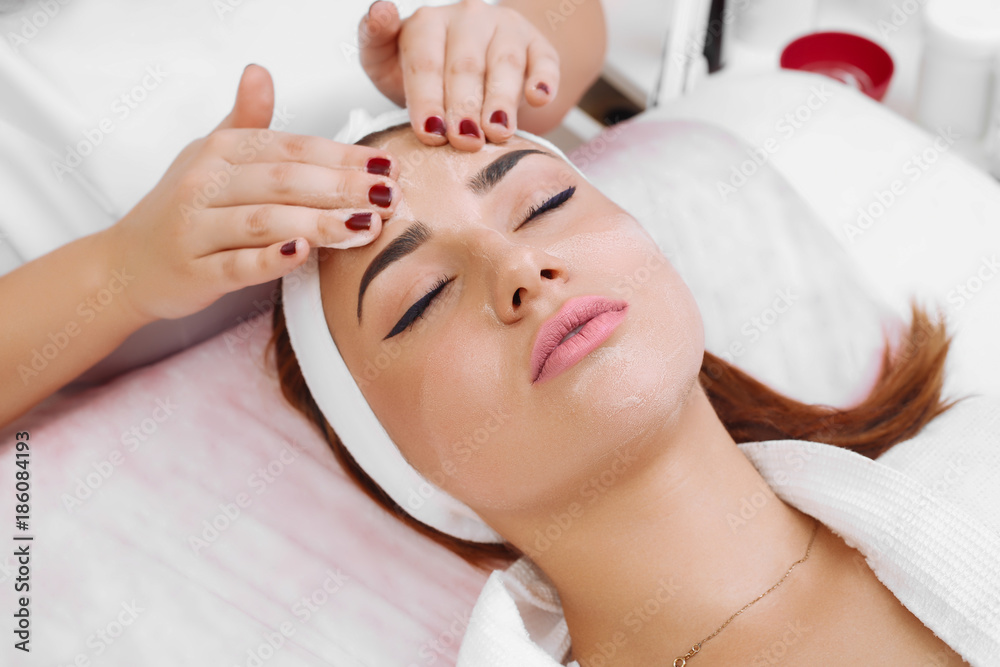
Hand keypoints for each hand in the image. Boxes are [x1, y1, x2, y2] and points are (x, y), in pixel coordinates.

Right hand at [106, 64, 398, 322]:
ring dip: (318, 222)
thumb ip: (244, 120)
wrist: (128, 265)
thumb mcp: (210, 158)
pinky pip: (235, 264)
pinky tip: (302, 253)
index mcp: (220, 152)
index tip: (386, 165)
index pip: (291, 149)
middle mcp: (204, 183)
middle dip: (342, 187)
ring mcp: (196, 229)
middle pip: (283, 181)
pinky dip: (268, 259)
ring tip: (365, 226)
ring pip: (263, 220)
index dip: (341, 156)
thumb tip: (259, 70)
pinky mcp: (193, 272)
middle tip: (389, 197)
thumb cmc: (184, 209)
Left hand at [359, 0, 559, 150]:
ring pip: (505, 63)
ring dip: (501, 100)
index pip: (426, 62)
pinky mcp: (537, 46)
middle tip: (464, 142)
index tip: (430, 134)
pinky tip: (539, 98)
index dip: (428, 99)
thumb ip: (373, 39)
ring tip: (497, 133)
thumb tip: (380, 10)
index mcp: (427, 23)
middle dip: (464, 106)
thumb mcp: (386, 60)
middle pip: (465, 65)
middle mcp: (468, 17)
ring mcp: (505, 29)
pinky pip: (545, 60)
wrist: (470, 75)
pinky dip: (544, 79)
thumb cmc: (423, 76)